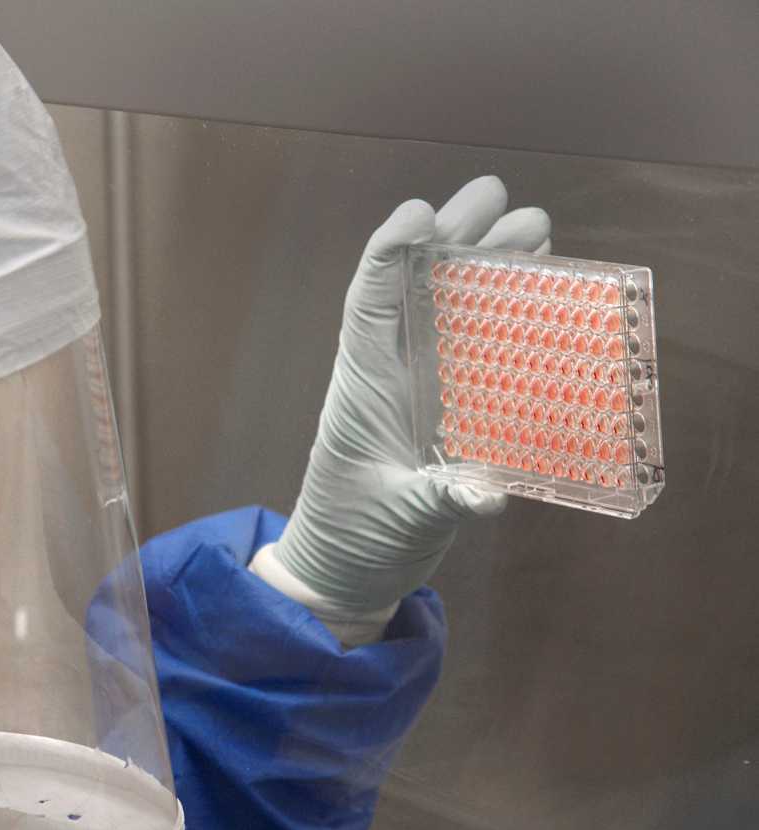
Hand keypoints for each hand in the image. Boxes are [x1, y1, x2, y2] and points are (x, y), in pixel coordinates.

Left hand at [270, 177, 551, 617]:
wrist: (346, 575)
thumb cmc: (355, 539)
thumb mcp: (397, 519)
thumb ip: (438, 500)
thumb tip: (486, 492)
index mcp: (362, 386)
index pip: (369, 302)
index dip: (390, 252)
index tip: (422, 213)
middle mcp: (389, 375)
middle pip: (418, 290)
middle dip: (455, 239)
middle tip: (500, 195)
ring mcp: (417, 391)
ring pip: (451, 312)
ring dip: (488, 269)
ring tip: (536, 228)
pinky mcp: (445, 413)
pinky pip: (475, 353)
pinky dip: (506, 321)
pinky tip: (541, 296)